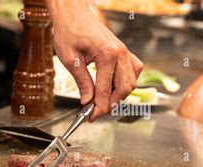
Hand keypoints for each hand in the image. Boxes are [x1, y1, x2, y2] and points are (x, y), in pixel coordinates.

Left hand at [47, 0, 143, 120]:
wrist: (73, 14)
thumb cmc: (69, 31)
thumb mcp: (70, 60)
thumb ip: (82, 82)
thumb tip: (87, 101)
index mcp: (108, 55)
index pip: (106, 90)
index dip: (99, 107)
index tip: (91, 117)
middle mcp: (121, 53)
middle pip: (124, 88)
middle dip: (111, 104)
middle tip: (95, 112)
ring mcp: (125, 51)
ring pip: (131, 81)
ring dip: (119, 95)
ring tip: (102, 102)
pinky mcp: (123, 51)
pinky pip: (132, 71)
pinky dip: (125, 82)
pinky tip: (112, 88)